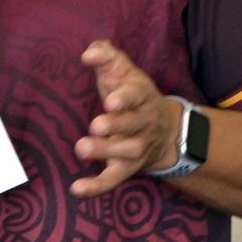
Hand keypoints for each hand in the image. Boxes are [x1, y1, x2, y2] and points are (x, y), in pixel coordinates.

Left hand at [70, 40, 181, 196]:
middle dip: (116, 126)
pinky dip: (97, 186)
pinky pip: (114, 179)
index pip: (137, 95)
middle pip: (133, 125)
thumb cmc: (132, 94)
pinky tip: (77, 188)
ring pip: (127, 152)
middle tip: (96, 125)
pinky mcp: (127, 168)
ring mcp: (137, 147)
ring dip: (106, 151)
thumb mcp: (123, 70)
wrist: (165, 130)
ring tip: (82, 148)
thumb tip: (89, 53)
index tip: (110, 101)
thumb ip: (106, 55)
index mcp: (142, 96)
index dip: (125, 98)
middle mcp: (143, 123)